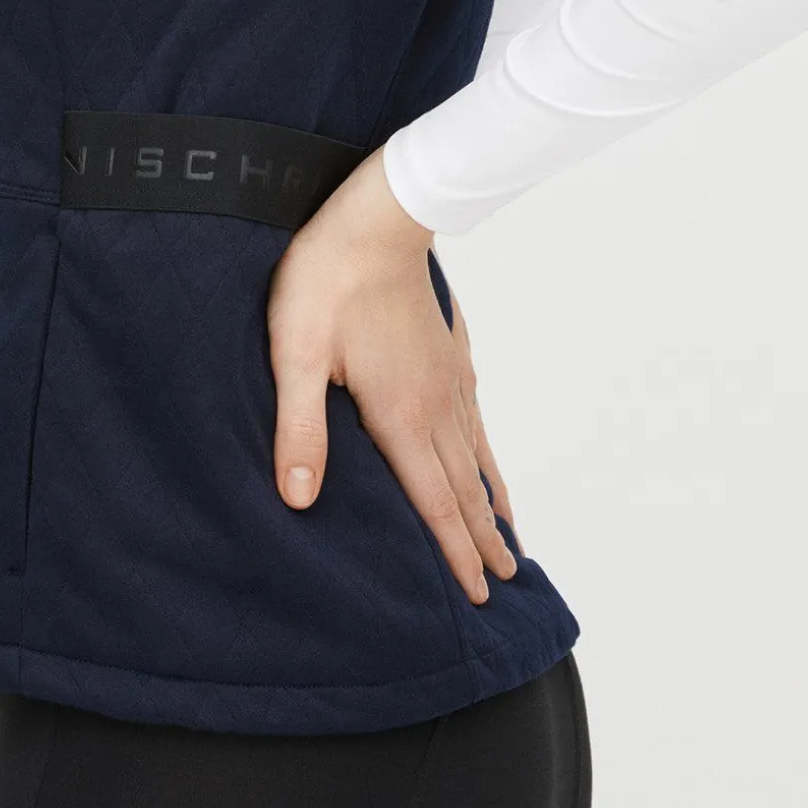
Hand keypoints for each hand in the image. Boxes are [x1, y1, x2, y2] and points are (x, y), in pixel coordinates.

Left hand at [265, 147, 520, 602]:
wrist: (377, 215)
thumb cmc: (327, 280)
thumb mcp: (295, 354)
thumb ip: (299, 428)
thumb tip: (299, 499)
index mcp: (401, 415)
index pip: (434, 501)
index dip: (456, 551)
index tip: (480, 593)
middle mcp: (436, 405)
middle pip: (465, 488)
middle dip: (484, 540)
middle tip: (507, 583)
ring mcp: (450, 378)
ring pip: (477, 456)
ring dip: (493, 502)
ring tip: (513, 538)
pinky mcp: (450, 352)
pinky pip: (476, 420)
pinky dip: (488, 454)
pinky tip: (489, 461)